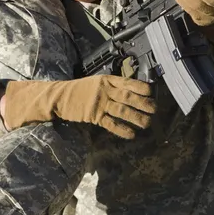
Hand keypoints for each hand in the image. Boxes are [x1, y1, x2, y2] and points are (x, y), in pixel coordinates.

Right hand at [1, 75, 156, 138]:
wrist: (59, 97)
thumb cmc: (79, 90)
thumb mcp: (96, 82)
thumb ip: (112, 86)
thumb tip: (130, 90)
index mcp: (107, 80)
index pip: (127, 82)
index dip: (140, 87)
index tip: (151, 92)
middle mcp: (105, 91)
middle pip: (128, 97)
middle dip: (142, 103)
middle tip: (154, 109)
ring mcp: (99, 103)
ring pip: (122, 111)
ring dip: (136, 117)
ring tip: (147, 123)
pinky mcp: (93, 116)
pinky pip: (110, 124)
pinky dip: (121, 129)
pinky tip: (131, 134)